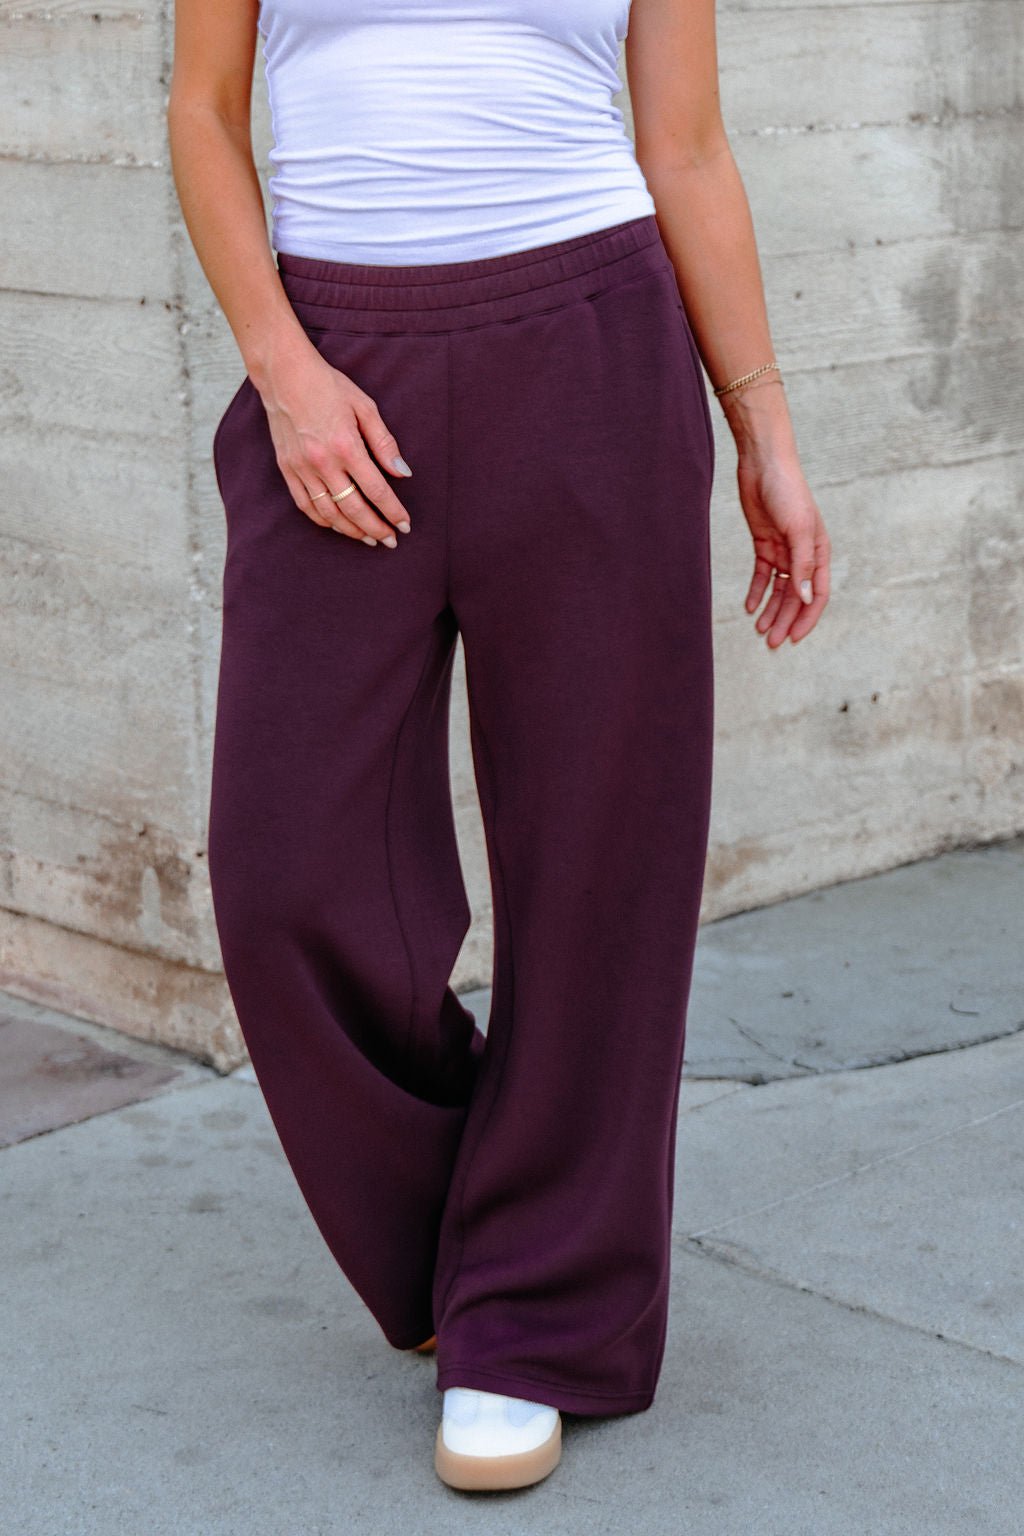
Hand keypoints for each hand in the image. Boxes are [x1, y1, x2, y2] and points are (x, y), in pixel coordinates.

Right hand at [255, 336, 413, 546]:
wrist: (285, 375)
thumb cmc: (329, 386)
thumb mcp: (365, 407)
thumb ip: (384, 443)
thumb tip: (403, 473)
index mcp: (346, 446)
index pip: (376, 490)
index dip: (393, 512)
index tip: (404, 525)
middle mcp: (323, 462)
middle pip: (354, 509)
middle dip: (375, 529)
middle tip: (390, 541)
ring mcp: (302, 468)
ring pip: (329, 514)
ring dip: (351, 530)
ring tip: (368, 538)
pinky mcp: (287, 470)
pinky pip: (306, 505)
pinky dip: (324, 520)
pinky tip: (338, 525)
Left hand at [735, 444, 830, 647]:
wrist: (763, 465)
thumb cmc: (788, 491)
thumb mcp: (797, 529)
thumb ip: (802, 565)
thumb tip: (806, 597)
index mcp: (819, 552)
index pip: (817, 594)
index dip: (806, 618)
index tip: (792, 638)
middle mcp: (803, 554)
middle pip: (795, 596)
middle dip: (784, 620)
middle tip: (770, 643)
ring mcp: (783, 550)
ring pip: (778, 590)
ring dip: (770, 611)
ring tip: (759, 630)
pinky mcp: (764, 545)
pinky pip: (762, 575)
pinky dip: (756, 592)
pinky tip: (749, 607)